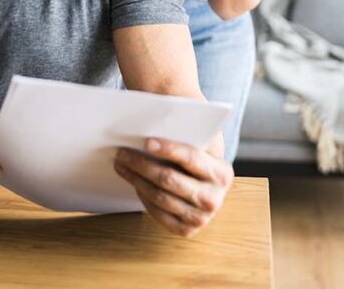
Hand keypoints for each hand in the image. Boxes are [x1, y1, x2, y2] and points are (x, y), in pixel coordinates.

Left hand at [114, 138, 233, 237]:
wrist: (206, 186)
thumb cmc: (198, 158)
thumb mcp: (201, 143)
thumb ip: (186, 130)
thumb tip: (163, 113)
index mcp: (222, 173)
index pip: (192, 158)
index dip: (168, 149)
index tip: (146, 141)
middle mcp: (214, 198)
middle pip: (170, 179)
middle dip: (142, 164)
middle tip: (121, 152)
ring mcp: (201, 217)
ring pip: (160, 197)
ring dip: (136, 179)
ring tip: (121, 165)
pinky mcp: (187, 230)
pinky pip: (158, 214)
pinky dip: (143, 197)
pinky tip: (134, 182)